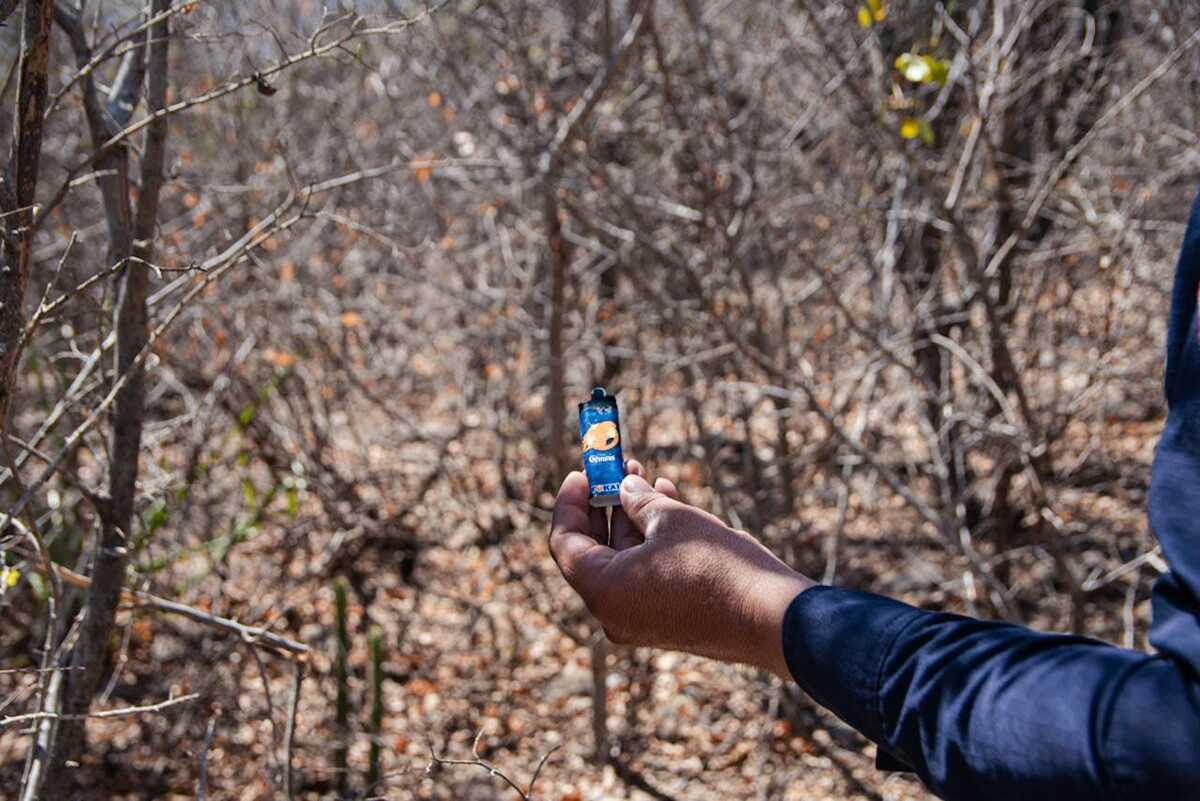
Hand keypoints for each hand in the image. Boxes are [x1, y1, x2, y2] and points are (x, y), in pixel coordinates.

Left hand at [548, 461, 814, 677]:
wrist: (772, 619)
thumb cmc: (718, 567)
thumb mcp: (672, 519)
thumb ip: (638, 500)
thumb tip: (625, 488)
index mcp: (602, 591)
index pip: (565, 542)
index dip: (570, 502)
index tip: (582, 472)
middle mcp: (614, 612)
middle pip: (594, 550)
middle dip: (606, 504)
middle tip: (617, 467)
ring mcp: (640, 620)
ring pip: (625, 560)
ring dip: (633, 517)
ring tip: (647, 475)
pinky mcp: (667, 621)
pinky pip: (647, 574)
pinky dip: (651, 542)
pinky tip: (669, 503)